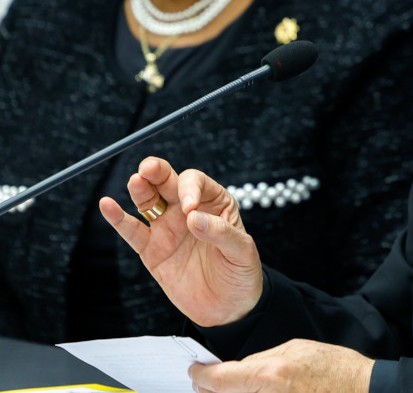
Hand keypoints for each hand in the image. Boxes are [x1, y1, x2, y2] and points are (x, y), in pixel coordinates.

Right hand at [99, 156, 262, 325]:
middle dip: (158, 172)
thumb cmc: (241, 273)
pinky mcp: (151, 250)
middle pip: (168, 183)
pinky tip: (107, 205)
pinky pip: (132, 231)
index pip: (197, 183)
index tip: (190, 208)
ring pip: (148, 201)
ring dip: (140, 189)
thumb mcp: (242, 252)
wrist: (228, 308)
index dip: (190, 189)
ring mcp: (167, 229)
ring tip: (136, 181)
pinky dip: (118, 218)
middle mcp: (188, 211)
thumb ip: (221, 233)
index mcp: (215, 204)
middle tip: (149, 168)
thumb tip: (194, 218)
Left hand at [189, 339, 373, 392]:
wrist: (359, 389)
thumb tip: (237, 371)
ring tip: (224, 388)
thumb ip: (261, 360)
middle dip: (210, 389)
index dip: (201, 376)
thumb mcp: (294, 349)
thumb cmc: (332, 368)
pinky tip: (251, 391)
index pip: (220, 380)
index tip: (195, 372)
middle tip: (204, 383)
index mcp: (270, 376)